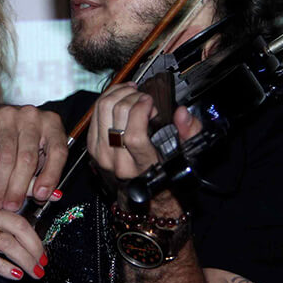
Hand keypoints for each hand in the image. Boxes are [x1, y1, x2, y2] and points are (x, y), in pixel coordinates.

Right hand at [0, 106, 67, 209]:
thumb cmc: (13, 144)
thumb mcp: (32, 160)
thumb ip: (40, 178)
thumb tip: (51, 197)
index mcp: (51, 124)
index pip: (58, 152)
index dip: (51, 176)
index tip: (41, 196)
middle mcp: (32, 116)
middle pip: (28, 158)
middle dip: (18, 187)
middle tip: (11, 207)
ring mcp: (9, 115)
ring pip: (6, 158)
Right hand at [0, 201, 46, 282]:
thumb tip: (22, 241)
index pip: (19, 217)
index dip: (35, 236)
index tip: (44, 252)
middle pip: (18, 228)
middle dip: (35, 248)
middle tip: (43, 264)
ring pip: (7, 243)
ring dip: (25, 261)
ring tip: (34, 274)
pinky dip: (4, 268)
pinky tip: (15, 276)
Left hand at [87, 82, 202, 180]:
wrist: (145, 191)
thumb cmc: (164, 170)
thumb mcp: (186, 154)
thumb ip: (189, 133)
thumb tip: (182, 114)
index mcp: (142, 166)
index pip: (133, 136)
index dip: (140, 111)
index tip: (149, 101)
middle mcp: (118, 162)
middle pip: (117, 116)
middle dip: (132, 98)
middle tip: (143, 97)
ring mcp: (102, 154)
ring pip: (102, 110)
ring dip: (118, 94)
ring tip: (132, 92)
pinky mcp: (93, 146)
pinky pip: (94, 114)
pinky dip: (107, 99)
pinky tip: (120, 96)